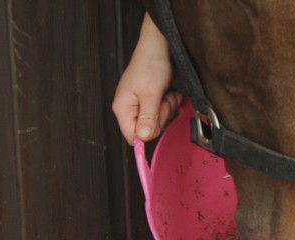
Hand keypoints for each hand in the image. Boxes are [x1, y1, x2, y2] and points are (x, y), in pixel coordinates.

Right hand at [112, 14, 180, 144]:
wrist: (160, 47)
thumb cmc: (151, 65)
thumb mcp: (151, 93)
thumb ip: (147, 117)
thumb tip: (142, 137)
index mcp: (123, 108)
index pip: (132, 136)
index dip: (147, 133)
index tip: (157, 119)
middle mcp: (130, 108)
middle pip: (149, 129)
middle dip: (161, 115)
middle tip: (161, 98)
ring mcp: (142, 104)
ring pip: (160, 120)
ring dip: (168, 106)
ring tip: (165, 91)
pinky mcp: (153, 100)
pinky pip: (165, 110)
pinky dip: (171, 101)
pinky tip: (169, 91)